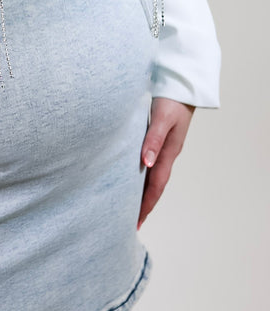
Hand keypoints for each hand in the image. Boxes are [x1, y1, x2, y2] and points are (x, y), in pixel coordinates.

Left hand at [138, 97, 194, 228]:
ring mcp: (164, 149)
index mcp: (168, 153)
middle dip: (144, 205)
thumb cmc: (171, 101)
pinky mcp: (159, 142)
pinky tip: (131, 179)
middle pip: (155, 186)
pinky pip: (149, 165)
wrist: (181, 87)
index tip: (137, 221)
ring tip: (129, 207)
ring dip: (142, 192)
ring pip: (152, 176)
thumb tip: (145, 162)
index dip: (147, 204)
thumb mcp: (162, 119)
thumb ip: (153, 139)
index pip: (156, 185)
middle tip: (131, 223)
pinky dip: (141, 177)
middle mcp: (166, 154)